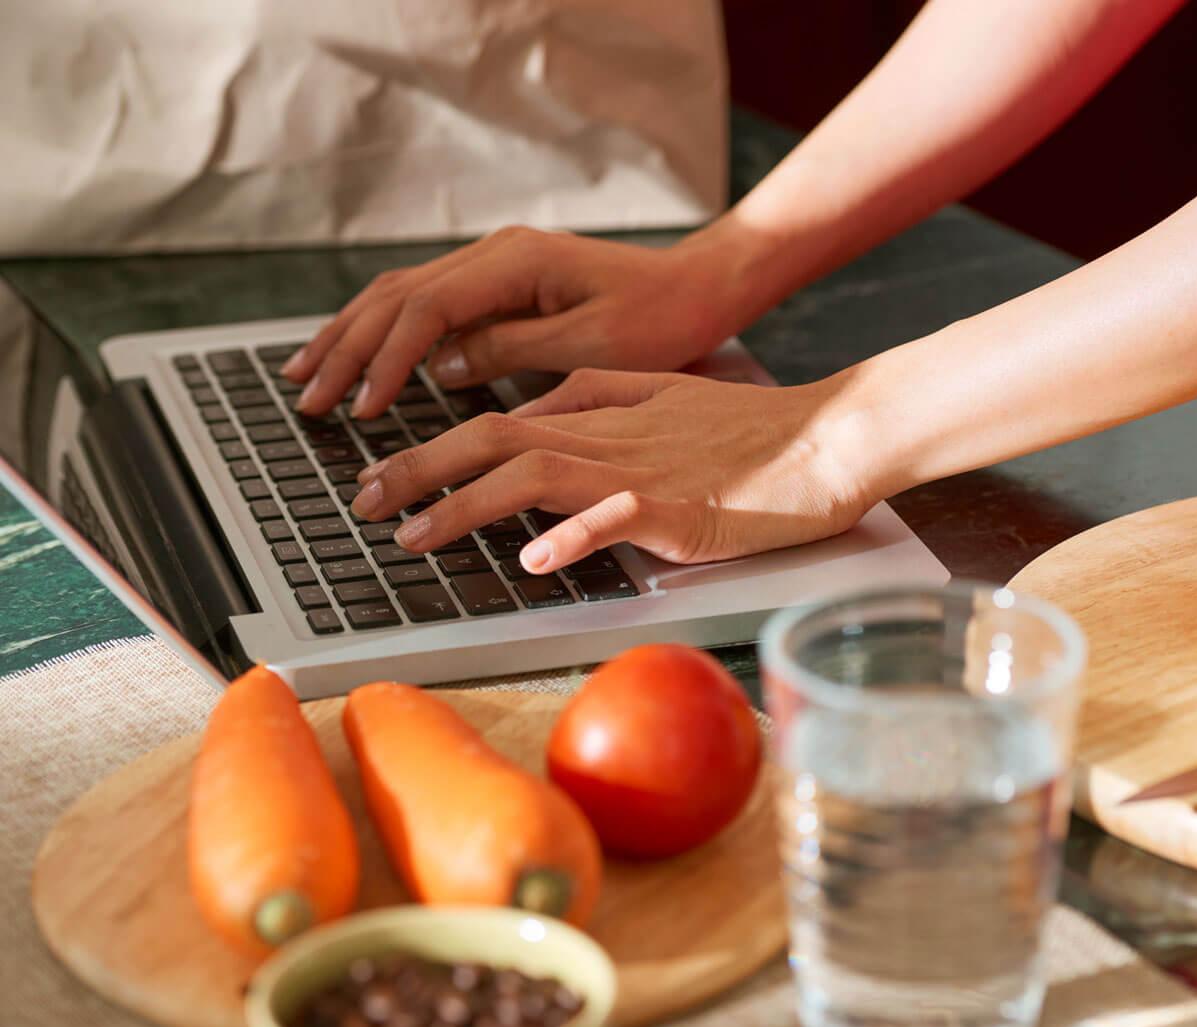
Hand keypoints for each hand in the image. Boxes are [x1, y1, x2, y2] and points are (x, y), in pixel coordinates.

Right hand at [282, 227, 744, 418]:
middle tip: (308, 400)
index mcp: (514, 262)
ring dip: (352, 336)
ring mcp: (493, 265)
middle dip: (347, 349)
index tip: (363, 409)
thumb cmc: (659, 317)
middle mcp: (494, 254)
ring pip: (401, 295)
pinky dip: (387, 332)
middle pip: (396, 296)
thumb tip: (438, 367)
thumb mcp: (590, 343)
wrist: (697, 287)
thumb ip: (510, 350)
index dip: (386, 361)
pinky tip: (362, 357)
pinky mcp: (499, 283)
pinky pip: (426, 304)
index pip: (425, 310)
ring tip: (307, 375)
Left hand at [347, 368, 881, 572]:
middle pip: (494, 438)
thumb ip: (600, 402)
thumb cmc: (757, 431)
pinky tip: (532, 559)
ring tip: (411, 535)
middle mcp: (611, 433)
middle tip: (362, 499)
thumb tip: (533, 425)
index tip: (385, 477)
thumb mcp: (666, 398)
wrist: (832, 436)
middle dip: (418, 467)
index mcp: (607, 409)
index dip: (433, 446)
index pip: (501, 421)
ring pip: (533, 471)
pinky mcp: (682, 509)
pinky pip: (616, 518)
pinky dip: (569, 535)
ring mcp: (644, 469)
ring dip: (463, 503)